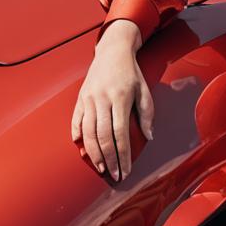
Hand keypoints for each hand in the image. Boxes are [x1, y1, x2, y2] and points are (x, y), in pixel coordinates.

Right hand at [71, 20, 153, 182]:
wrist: (113, 50)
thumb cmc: (131, 72)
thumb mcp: (144, 89)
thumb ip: (147, 113)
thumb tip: (149, 136)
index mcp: (119, 98)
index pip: (120, 134)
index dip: (123, 155)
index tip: (126, 170)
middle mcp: (101, 99)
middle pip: (103, 136)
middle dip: (109, 159)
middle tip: (114, 174)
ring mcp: (88, 98)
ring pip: (87, 132)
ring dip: (93, 153)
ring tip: (101, 167)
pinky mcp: (81, 97)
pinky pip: (76, 120)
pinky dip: (77, 135)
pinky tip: (82, 149)